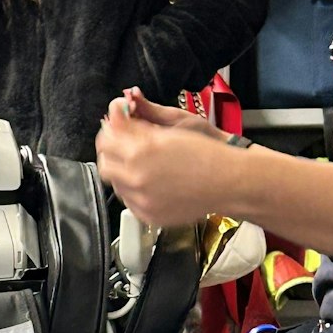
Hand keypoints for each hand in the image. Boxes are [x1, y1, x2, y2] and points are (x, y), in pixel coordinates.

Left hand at [95, 94, 234, 228]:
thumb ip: (136, 126)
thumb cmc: (205, 154)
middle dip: (112, 153)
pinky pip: (129, 202)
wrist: (227, 183)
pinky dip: (134, 191)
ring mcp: (140, 200)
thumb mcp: (169, 130)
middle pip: (105, 164)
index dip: (109, 132)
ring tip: (143, 166)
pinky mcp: (147, 215)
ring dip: (122, 172)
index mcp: (140, 151)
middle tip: (124, 147)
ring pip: (115, 184)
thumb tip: (115, 117)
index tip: (116, 128)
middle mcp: (136, 177)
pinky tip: (151, 183)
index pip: (105, 140)